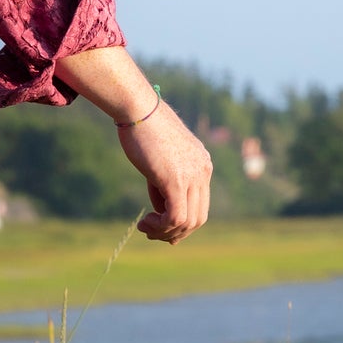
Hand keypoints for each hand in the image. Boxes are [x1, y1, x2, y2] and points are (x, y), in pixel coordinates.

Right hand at [54, 45, 211, 243]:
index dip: (182, 222)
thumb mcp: (159, 160)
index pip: (200, 204)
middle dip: (176, 232)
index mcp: (202, 164)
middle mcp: (203, 171)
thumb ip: (164, 184)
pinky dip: (162, 227)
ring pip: (188, 221)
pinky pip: (176, 216)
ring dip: (165, 231)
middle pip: (199, 217)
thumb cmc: (143, 129)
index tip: (160, 226)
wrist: (138, 109)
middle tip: (152, 232)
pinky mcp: (176, 180)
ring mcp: (192, 176)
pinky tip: (145, 222)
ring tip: (145, 227)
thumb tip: (162, 210)